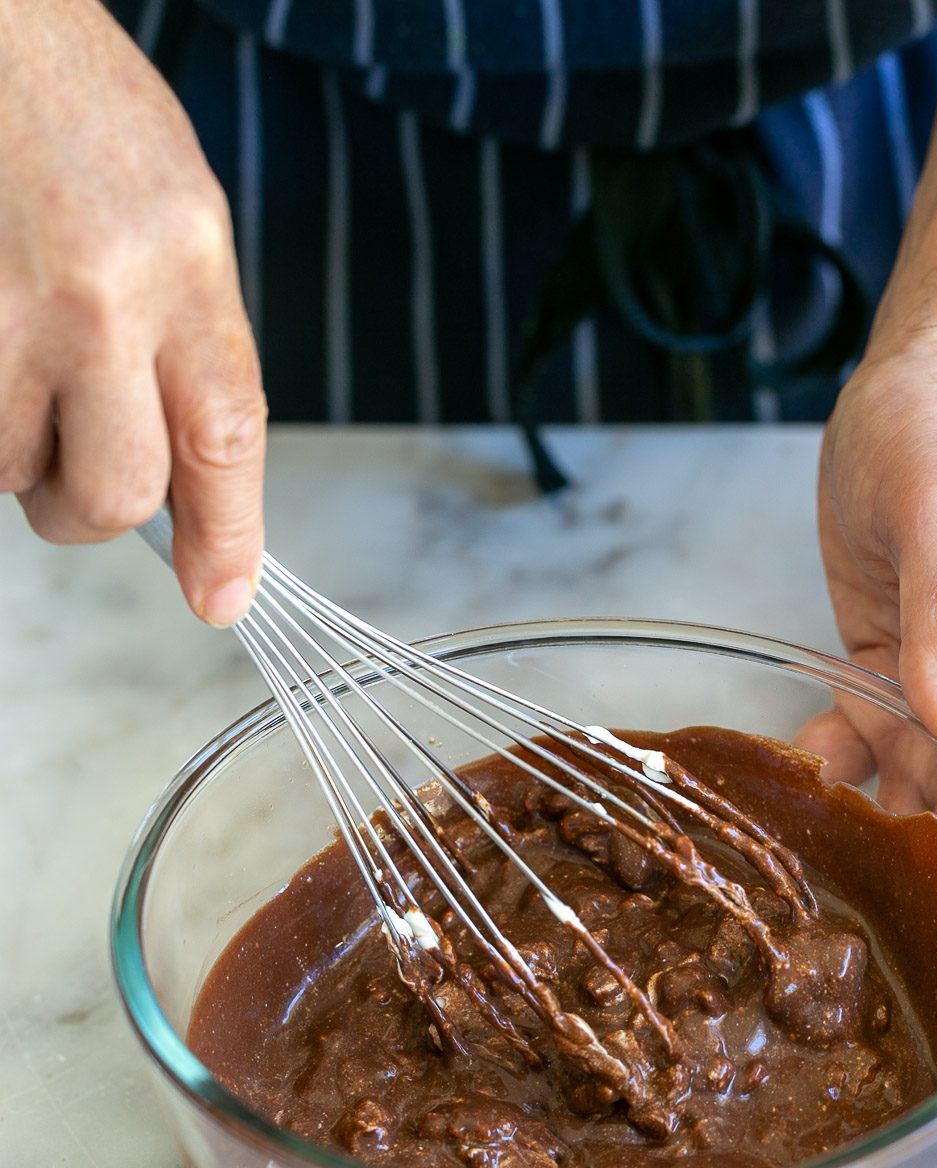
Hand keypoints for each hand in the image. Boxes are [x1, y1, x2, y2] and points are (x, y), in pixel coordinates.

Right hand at [0, 0, 264, 623]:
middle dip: (91, 514)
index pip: (225, 438)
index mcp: (186, 262)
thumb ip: (191, 344)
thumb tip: (189, 478)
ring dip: (13, 446)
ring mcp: (0, 308)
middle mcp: (100, 293)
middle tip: (73, 481)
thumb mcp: (176, 216)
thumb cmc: (72, 113)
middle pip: (115, 492)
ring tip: (14, 353)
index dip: (227, 537)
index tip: (223, 599)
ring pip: (12, 470)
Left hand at [804, 333, 936, 910]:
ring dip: (864, 831)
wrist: (925, 379)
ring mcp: (934, 675)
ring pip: (901, 779)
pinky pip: (855, 730)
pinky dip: (823, 765)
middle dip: (920, 877)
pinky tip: (781, 796)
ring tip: (811, 899)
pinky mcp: (884, 655)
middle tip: (864, 954)